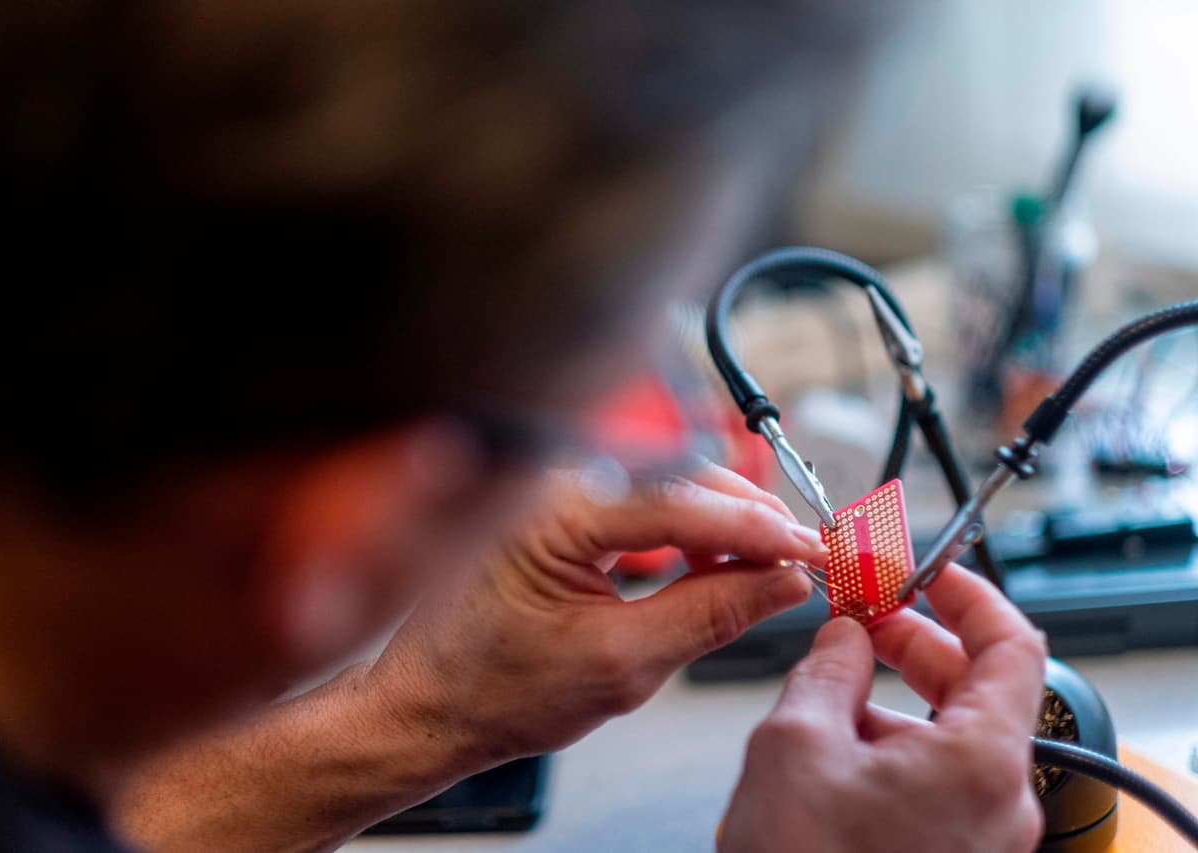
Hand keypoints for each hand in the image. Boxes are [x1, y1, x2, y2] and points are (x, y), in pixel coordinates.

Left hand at [366, 457, 825, 763]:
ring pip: (666, 486)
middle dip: (748, 518)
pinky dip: (686, 531)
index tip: (809, 551)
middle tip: (800, 559)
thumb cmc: (493, 688)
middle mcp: (549, 481)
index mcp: (553, 507)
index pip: (682, 501)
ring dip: (722, 524)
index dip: (758, 529)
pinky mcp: (559, 507)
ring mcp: (552, 489)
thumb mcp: (621, 662)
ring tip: (765, 568)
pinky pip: (639, 503)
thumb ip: (710, 614)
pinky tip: (714, 563)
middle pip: (680, 478)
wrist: (432, 706)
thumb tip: (778, 583)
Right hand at [720, 565, 1046, 852]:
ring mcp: (981, 840)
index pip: (1013, 644)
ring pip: (950, 739)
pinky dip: (891, 750)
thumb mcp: (797, 739)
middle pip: (980, 690)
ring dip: (891, 702)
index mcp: (981, 760)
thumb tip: (845, 637)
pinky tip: (832, 749)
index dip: (969, 594)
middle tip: (864, 618)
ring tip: (824, 695)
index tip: (930, 572)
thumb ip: (829, 668)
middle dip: (915, 644)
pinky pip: (936, 784)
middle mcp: (1000, 803)